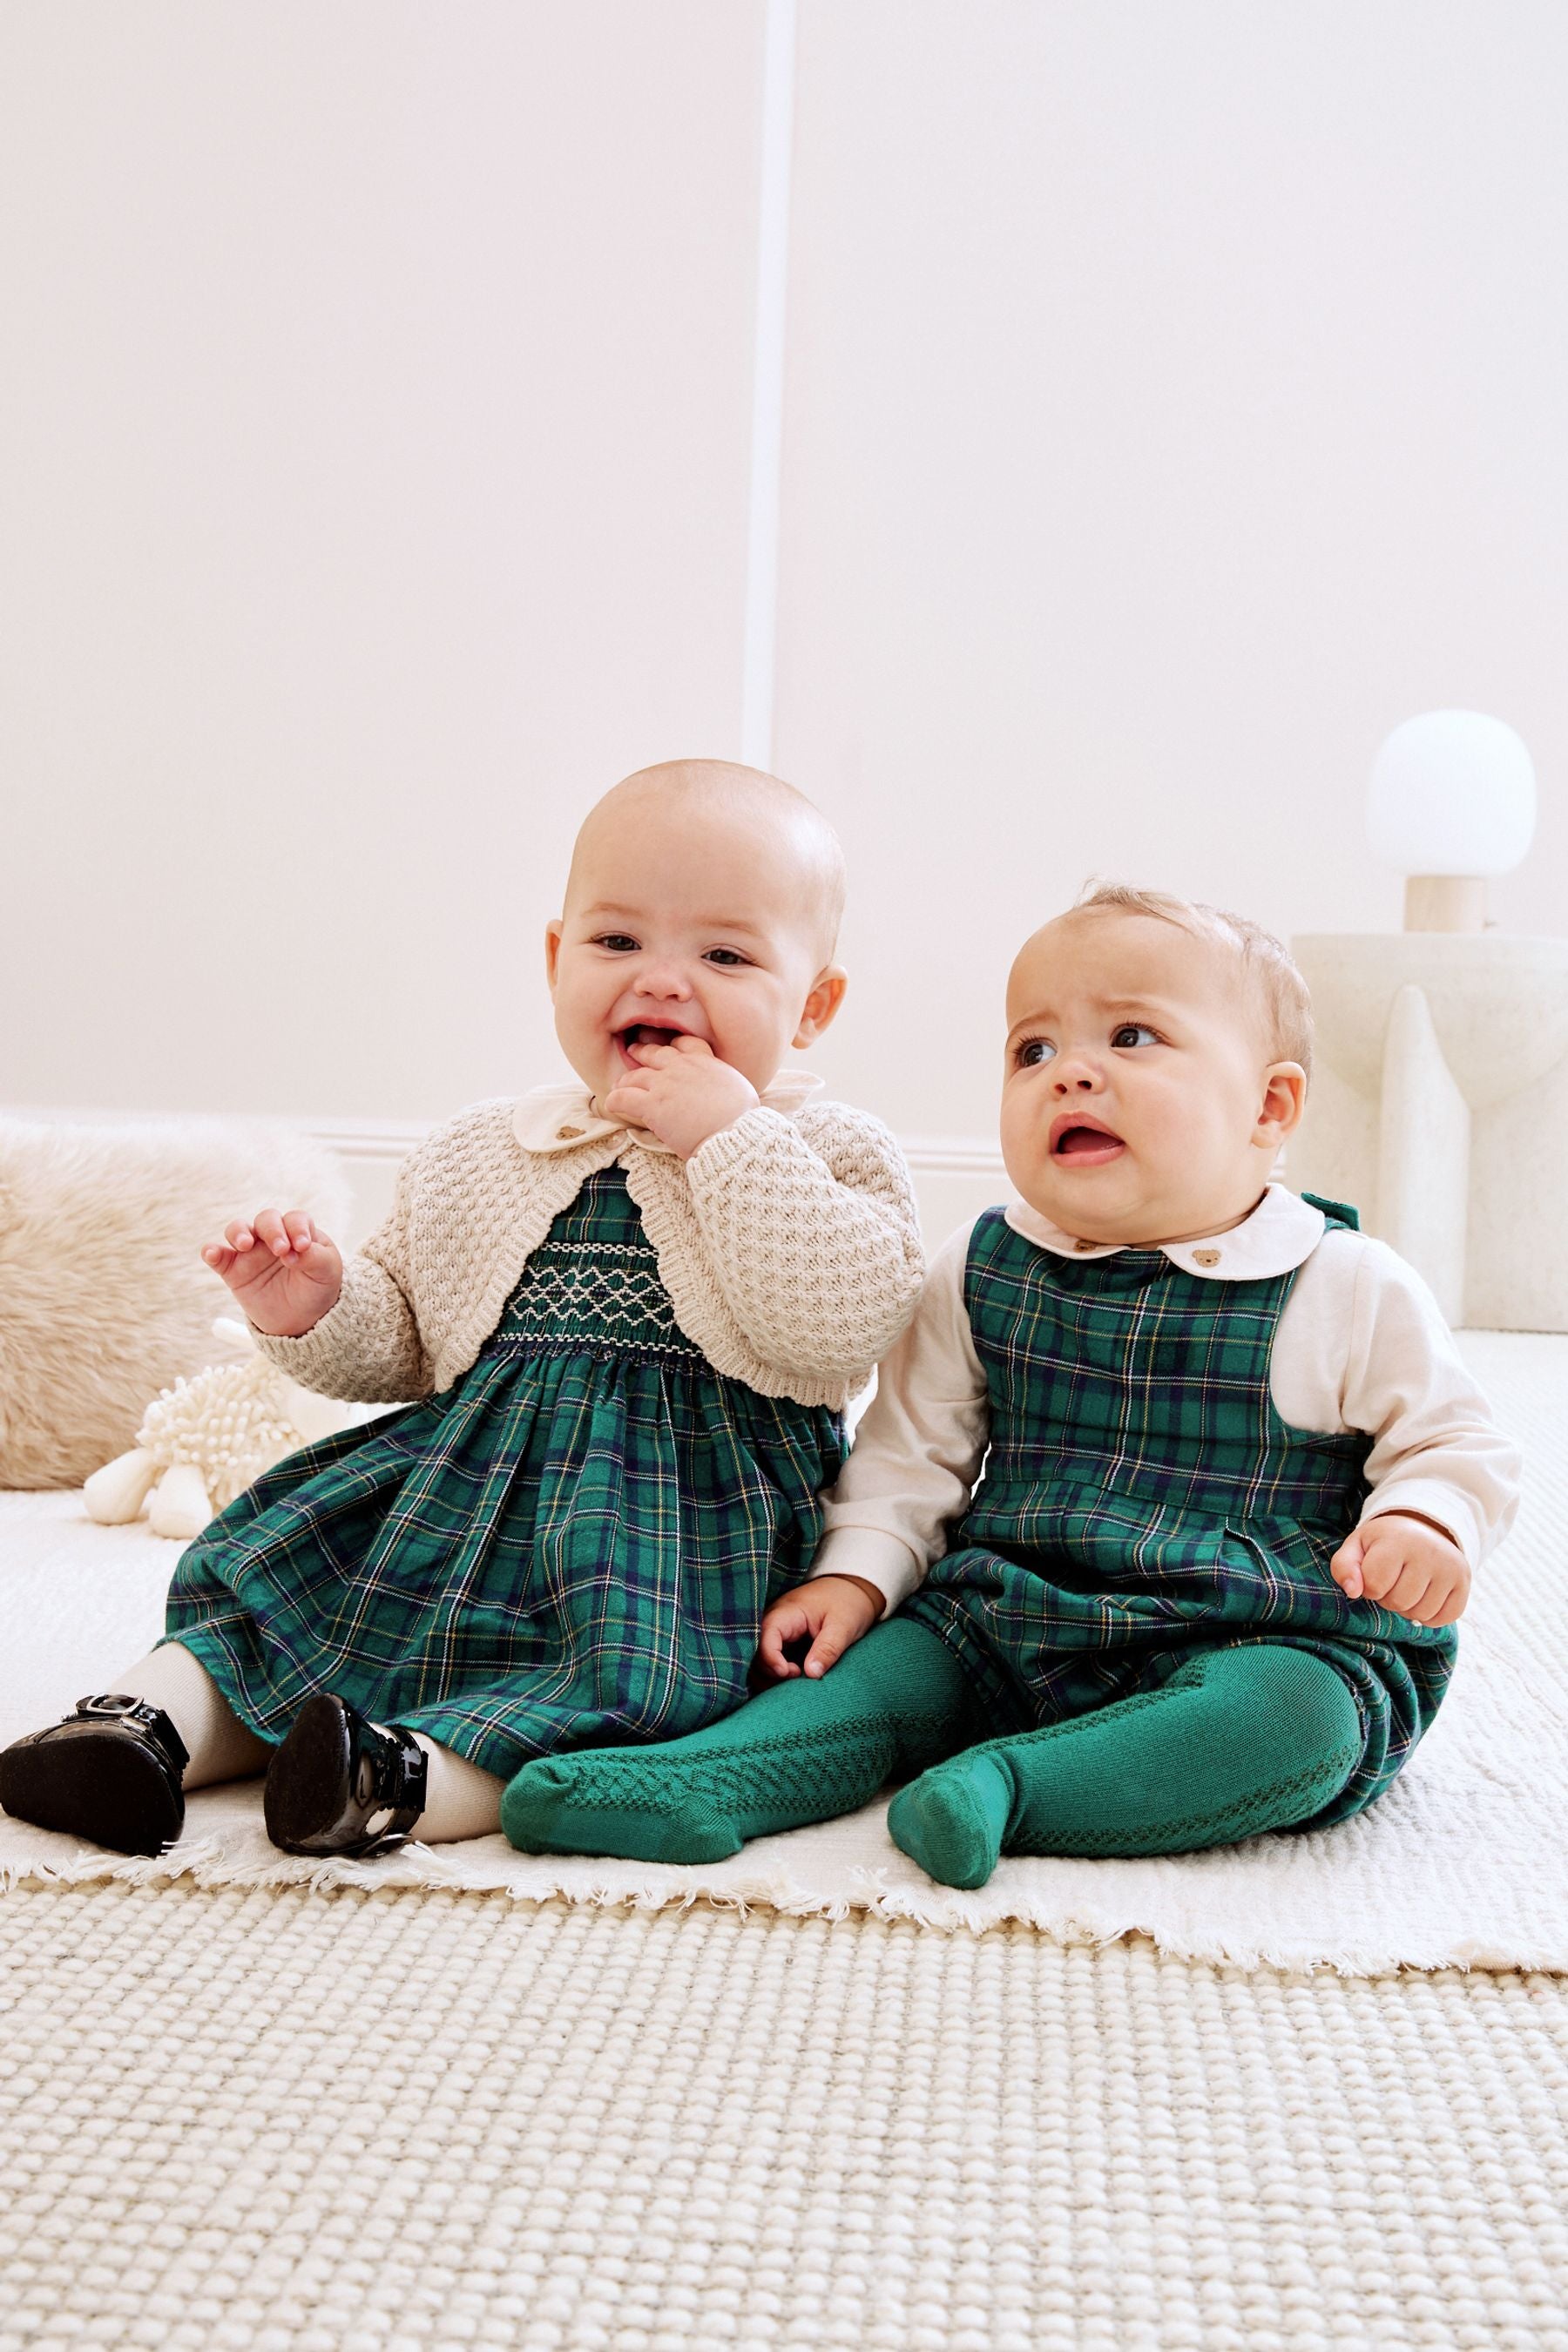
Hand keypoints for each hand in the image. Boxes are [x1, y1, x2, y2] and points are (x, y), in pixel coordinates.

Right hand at [201, 1208, 343, 1338]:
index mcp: (298, 1232)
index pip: (295, 1219)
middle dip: (272, 1230)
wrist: (301, 1319)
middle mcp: (272, 1236)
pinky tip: (211, 1254)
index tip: (302, 1247)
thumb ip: (315, 1257)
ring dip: (239, 1232)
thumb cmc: (317, 1287)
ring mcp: (250, 1252)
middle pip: (266, 1219)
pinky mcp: (233, 1271)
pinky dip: (211, 1251)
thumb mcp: (326, 1272)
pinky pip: (218, 1256)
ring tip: (245, 1244)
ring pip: (238, 1229)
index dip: (297, 1228)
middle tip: (281, 1249)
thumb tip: (295, 1251)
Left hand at [602, 1033, 758, 1158]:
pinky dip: (614, 1100)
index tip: (667, 1051)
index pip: (684, 1044)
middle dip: (642, 1054)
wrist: (734, 1134)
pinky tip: (612, 1104)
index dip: (672, 1047)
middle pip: (654, 1053)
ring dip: (625, 1080)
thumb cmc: (741, 1119)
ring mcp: (665, 1084)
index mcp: (706, 1062)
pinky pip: (623, 1097)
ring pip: (635, 1075)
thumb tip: (724, 1092)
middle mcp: (682, 1067)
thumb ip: (723, 1083)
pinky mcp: (652, 1105)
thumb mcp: (738, 1089)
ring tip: (620, 1085)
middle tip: (634, 1054)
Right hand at [754, 1574, 884, 1681]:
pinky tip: (794, 1677)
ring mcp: (776, 1630)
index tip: (793, 1673)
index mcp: (786, 1612)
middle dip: (770, 1670)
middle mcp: (774, 1620)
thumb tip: (811, 1674)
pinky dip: (776, 1671)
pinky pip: (769, 1657)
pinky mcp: (782, 1638)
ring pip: (759, 1657)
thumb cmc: (848, 1604)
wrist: (852, 1588)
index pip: (764, 1637)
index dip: (771, 1660)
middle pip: (755, 1650)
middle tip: (798, 1677)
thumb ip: (827, 1650)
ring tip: (797, 1678)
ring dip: (771, 1674)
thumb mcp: (843, 1627)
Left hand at [1329, 1511, 1470, 1626]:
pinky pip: (1444, 1619)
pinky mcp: (1464, 1582)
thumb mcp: (1358, 1546)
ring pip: (1421, 1614)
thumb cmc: (1384, 1542)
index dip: (1369, 1587)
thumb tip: (1353, 1592)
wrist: (1425, 1528)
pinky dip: (1430, 1616)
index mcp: (1397, 1540)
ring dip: (1408, 1608)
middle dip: (1388, 1598)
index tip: (1375, 1573)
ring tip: (1408, 1586)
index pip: (1374, 1586)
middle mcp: (1428, 1552)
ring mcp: (1450, 1567)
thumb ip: (1344, 1567)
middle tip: (1393, 1580)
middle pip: (1398, 1603)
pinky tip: (1425, 1595)